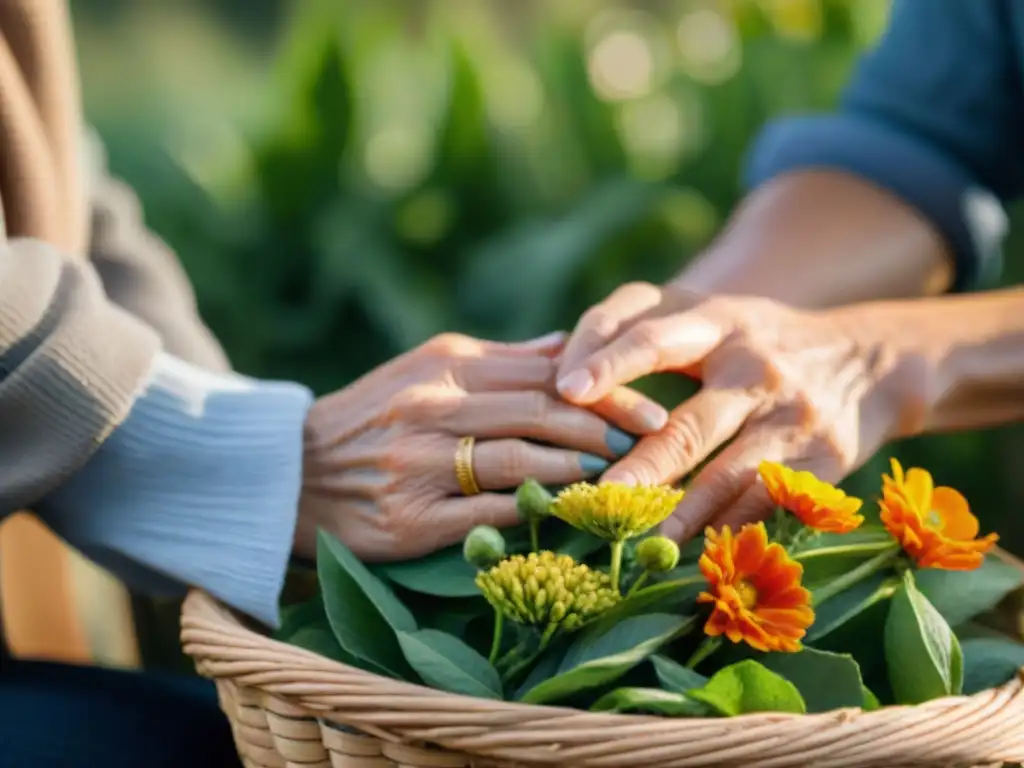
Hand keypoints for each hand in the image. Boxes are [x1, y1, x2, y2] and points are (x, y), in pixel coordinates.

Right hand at [294, 332, 669, 560]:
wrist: (292, 472)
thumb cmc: (371, 415)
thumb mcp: (425, 369)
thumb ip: (499, 360)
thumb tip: (568, 344)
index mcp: (444, 368)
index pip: (544, 373)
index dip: (607, 391)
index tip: (654, 407)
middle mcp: (433, 409)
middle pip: (542, 412)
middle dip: (608, 427)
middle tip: (654, 442)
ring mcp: (422, 465)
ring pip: (522, 461)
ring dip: (581, 469)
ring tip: (623, 477)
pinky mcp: (413, 519)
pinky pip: (490, 515)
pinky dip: (537, 512)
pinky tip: (571, 514)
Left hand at [555, 283, 922, 540]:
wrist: (870, 360)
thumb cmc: (758, 340)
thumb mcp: (712, 317)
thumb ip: (644, 333)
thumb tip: (553, 365)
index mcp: (716, 322)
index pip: (653, 335)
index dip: (609, 359)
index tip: (565, 388)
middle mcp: (753, 366)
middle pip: (688, 424)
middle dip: (642, 466)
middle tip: (599, 498)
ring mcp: (790, 414)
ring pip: (729, 476)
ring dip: (684, 516)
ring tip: (643, 543)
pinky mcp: (822, 457)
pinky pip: (768, 503)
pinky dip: (732, 530)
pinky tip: (700, 554)